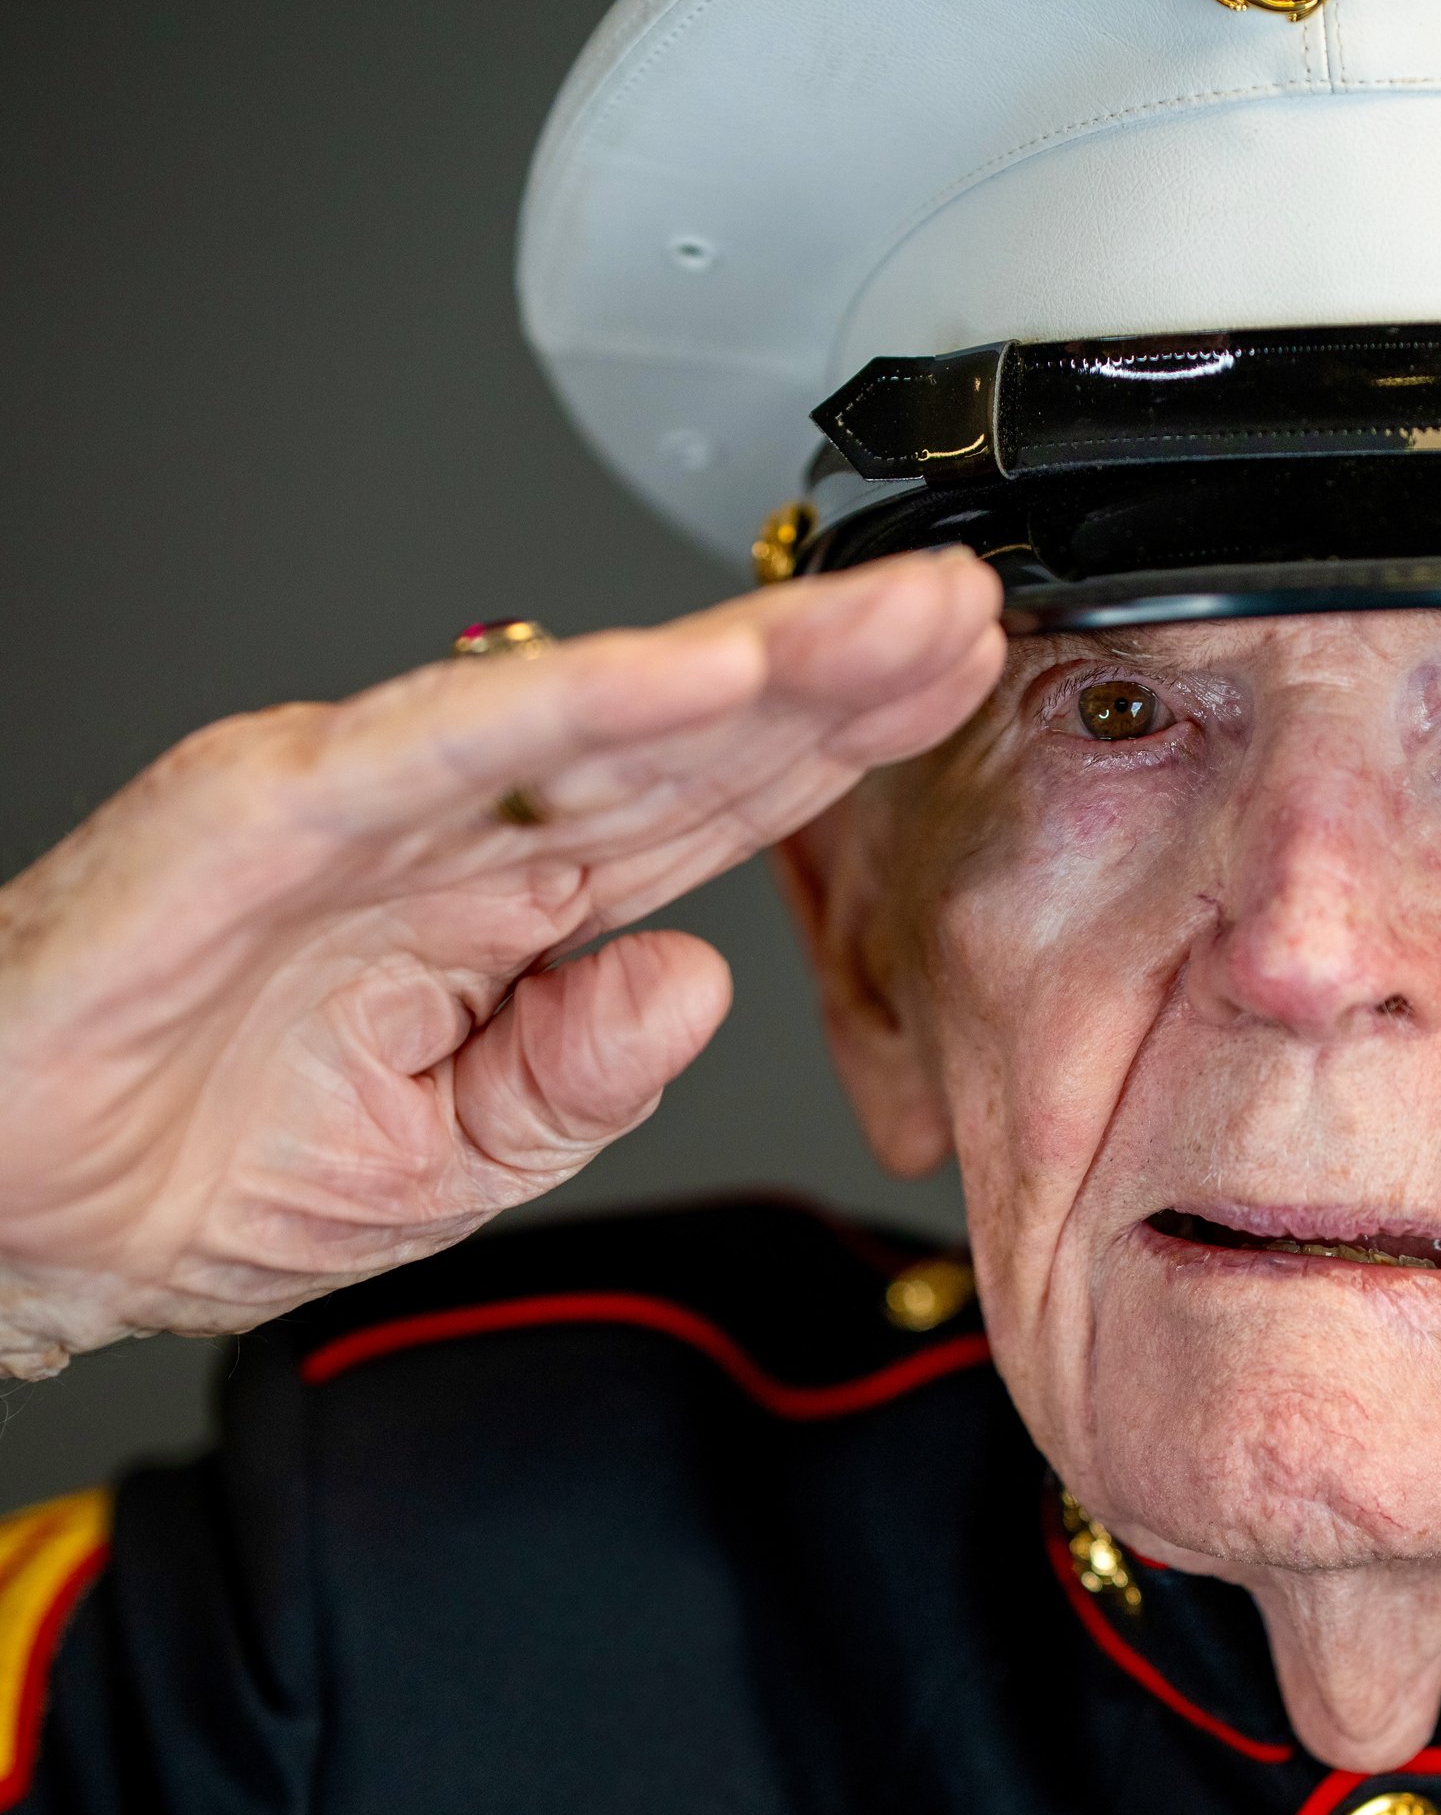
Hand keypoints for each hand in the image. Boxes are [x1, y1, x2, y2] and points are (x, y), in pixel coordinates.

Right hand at [0, 551, 1003, 1374]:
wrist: (10, 1203)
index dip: (834, 745)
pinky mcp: (278, 799)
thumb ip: (579, 1077)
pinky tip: (705, 672)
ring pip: (598, 708)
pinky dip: (580, 701)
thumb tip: (697, 985)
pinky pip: (454, 741)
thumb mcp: (448, 1163)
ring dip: (754, 658)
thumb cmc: (188, 1166)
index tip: (957, 694)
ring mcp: (372, 796)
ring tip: (890, 621)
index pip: (708, 809)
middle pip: (687, 734)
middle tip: (971, 611)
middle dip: (839, 671)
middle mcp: (452, 828)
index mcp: (501, 910)